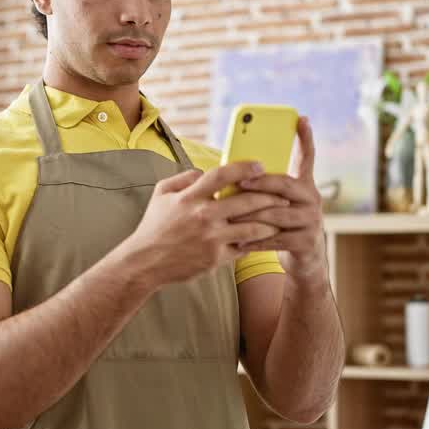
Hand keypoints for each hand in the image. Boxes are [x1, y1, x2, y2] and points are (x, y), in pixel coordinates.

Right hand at [122, 161, 288, 286]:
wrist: (145, 262)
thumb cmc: (154, 227)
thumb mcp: (161, 194)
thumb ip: (183, 178)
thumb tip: (203, 171)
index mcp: (190, 197)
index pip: (222, 175)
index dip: (244, 168)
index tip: (260, 165)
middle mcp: (203, 216)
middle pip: (246, 201)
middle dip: (269, 196)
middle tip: (283, 195)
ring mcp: (211, 238)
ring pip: (252, 228)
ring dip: (270, 222)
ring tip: (281, 218)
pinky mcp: (215, 258)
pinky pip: (243, 248)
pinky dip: (254, 242)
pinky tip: (263, 238)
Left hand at [230, 117, 326, 283]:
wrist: (305, 262)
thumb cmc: (283, 228)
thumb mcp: (279, 205)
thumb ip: (266, 190)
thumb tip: (233, 172)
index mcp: (304, 186)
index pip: (307, 158)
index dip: (305, 138)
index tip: (301, 118)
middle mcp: (312, 200)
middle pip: (285, 185)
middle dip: (260, 182)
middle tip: (239, 180)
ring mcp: (311, 221)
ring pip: (276, 213)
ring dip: (250, 215)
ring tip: (229, 215)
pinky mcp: (306, 242)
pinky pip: (276, 238)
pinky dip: (255, 240)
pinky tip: (238, 241)